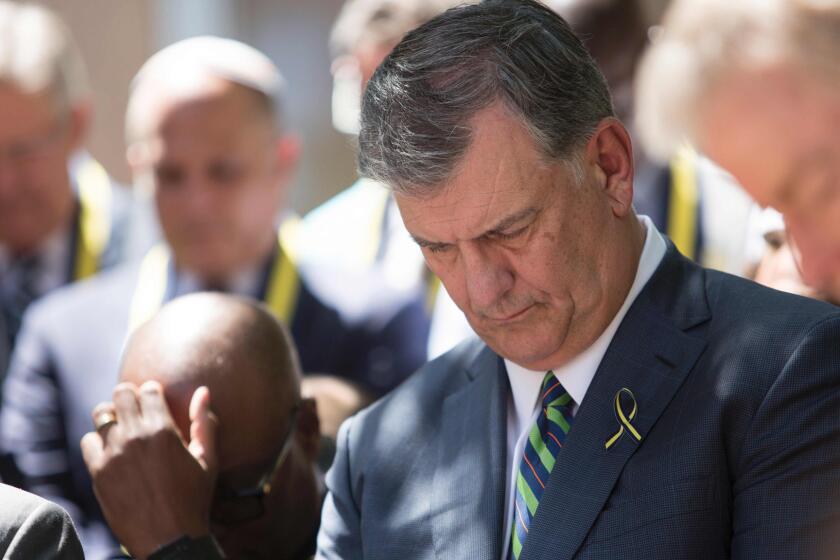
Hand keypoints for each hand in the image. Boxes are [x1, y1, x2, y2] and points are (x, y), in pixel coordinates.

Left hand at [81, 381, 218, 558]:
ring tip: (121, 427)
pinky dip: (97, 442)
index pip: (148, 389)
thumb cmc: (193, 499)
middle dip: (130, 398)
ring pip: (101, 414)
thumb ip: (204, 423)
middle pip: (121, 394)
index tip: (155, 401)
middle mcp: (135, 437)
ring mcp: (113, 454)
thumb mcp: (207, 460)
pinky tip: (111, 451)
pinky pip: (87, 441)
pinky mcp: (98, 472)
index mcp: (163, 430)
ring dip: (112, 416)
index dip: (152, 393)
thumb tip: (203, 391)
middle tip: (136, 410)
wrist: (169, 540)